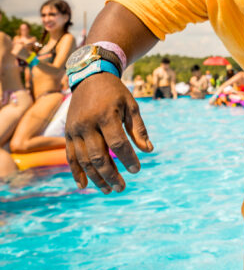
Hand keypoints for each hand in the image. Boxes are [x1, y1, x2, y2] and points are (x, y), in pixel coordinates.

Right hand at [65, 73, 152, 193]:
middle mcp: (87, 124)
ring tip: (109, 190)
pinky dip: (77, 172)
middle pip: (98, 156)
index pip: (118, 143)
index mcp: (106, 115)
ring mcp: (75, 130)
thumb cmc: (115, 93)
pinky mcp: (68, 134)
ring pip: (84, 160)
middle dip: (111, 174)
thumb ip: (139, 129)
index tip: (137, 170)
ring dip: (96, 178)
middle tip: (122, 187)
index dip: (128, 159)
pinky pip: (71, 157)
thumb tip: (148, 150)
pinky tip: (85, 185)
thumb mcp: (131, 106)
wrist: (90, 78)